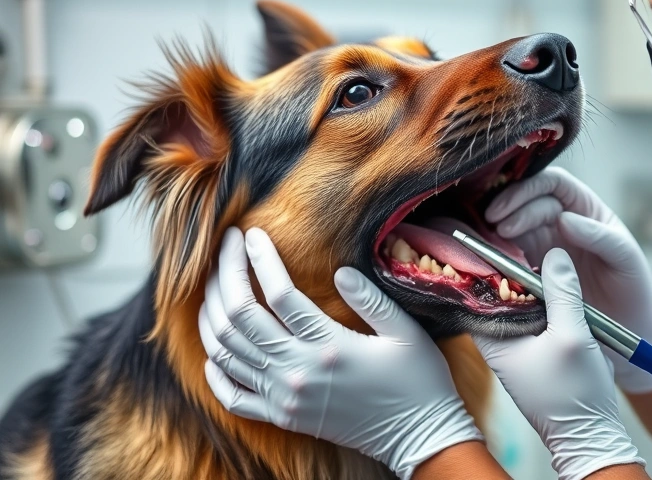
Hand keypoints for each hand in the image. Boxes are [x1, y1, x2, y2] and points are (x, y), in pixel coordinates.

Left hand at [199, 227, 482, 479]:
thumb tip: (339, 270)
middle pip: (241, 317)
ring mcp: (285, 398)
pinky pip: (233, 396)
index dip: (260, 259)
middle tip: (226, 248)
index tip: (251, 234)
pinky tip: (215, 347)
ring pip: (227, 352)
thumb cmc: (418, 381)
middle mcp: (298, 372)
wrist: (419, 437)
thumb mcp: (405, 332)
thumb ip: (370, 299)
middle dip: (227, 275)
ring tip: (215, 284)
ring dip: (213, 313)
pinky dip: (215, 370)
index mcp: (329, 347)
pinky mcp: (282, 417)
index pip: (280, 294)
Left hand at [474, 249, 644, 479]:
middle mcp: (498, 341)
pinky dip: (541, 299)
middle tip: (512, 229)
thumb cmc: (575, 392)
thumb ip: (562, 291)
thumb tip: (555, 253)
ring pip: (517, 302)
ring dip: (527, 281)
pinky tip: (554, 280)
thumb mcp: (572, 334)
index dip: (482, 258)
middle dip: (506, 265)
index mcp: (493, 339)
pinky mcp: (533, 351)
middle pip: (496, 292)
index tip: (489, 229)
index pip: (477, 290)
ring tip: (534, 247)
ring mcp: (515, 347)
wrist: (589, 434)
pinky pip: (532, 315)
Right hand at [485, 167, 651, 392]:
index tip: (509, 208)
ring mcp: (546, 243)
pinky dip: (500, 254)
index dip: (528, 189)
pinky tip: (493, 260)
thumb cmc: (633, 286)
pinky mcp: (535, 268)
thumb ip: (597, 235)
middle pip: (528, 202)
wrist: (629, 326)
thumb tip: (563, 219)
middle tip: (496, 226)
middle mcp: (562, 220)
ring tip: (490, 242)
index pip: (552, 183)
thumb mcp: (624, 256)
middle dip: (509, 209)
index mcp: (585, 207)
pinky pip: (512, 254)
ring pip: (515, 225)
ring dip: (499, 231)